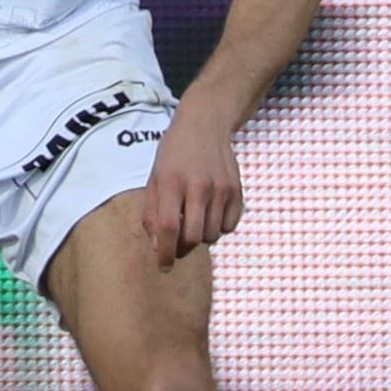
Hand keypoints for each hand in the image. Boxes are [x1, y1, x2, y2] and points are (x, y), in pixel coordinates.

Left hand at [142, 110, 243, 267]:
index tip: (163, 266)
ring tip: (194, 218)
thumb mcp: (155, 177)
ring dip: (201, 235)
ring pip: (212, 235)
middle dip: (183, 247)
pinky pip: (229, 227)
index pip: (168, 227)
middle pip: (193, 236)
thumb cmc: (174, 154)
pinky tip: (210, 212)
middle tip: (178, 241)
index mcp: (171, 181)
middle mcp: (198, 185)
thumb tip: (156, 246)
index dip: (164, 252)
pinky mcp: (237, 190)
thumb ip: (152, 211)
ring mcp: (221, 188)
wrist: (204, 125)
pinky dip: (219, 227)